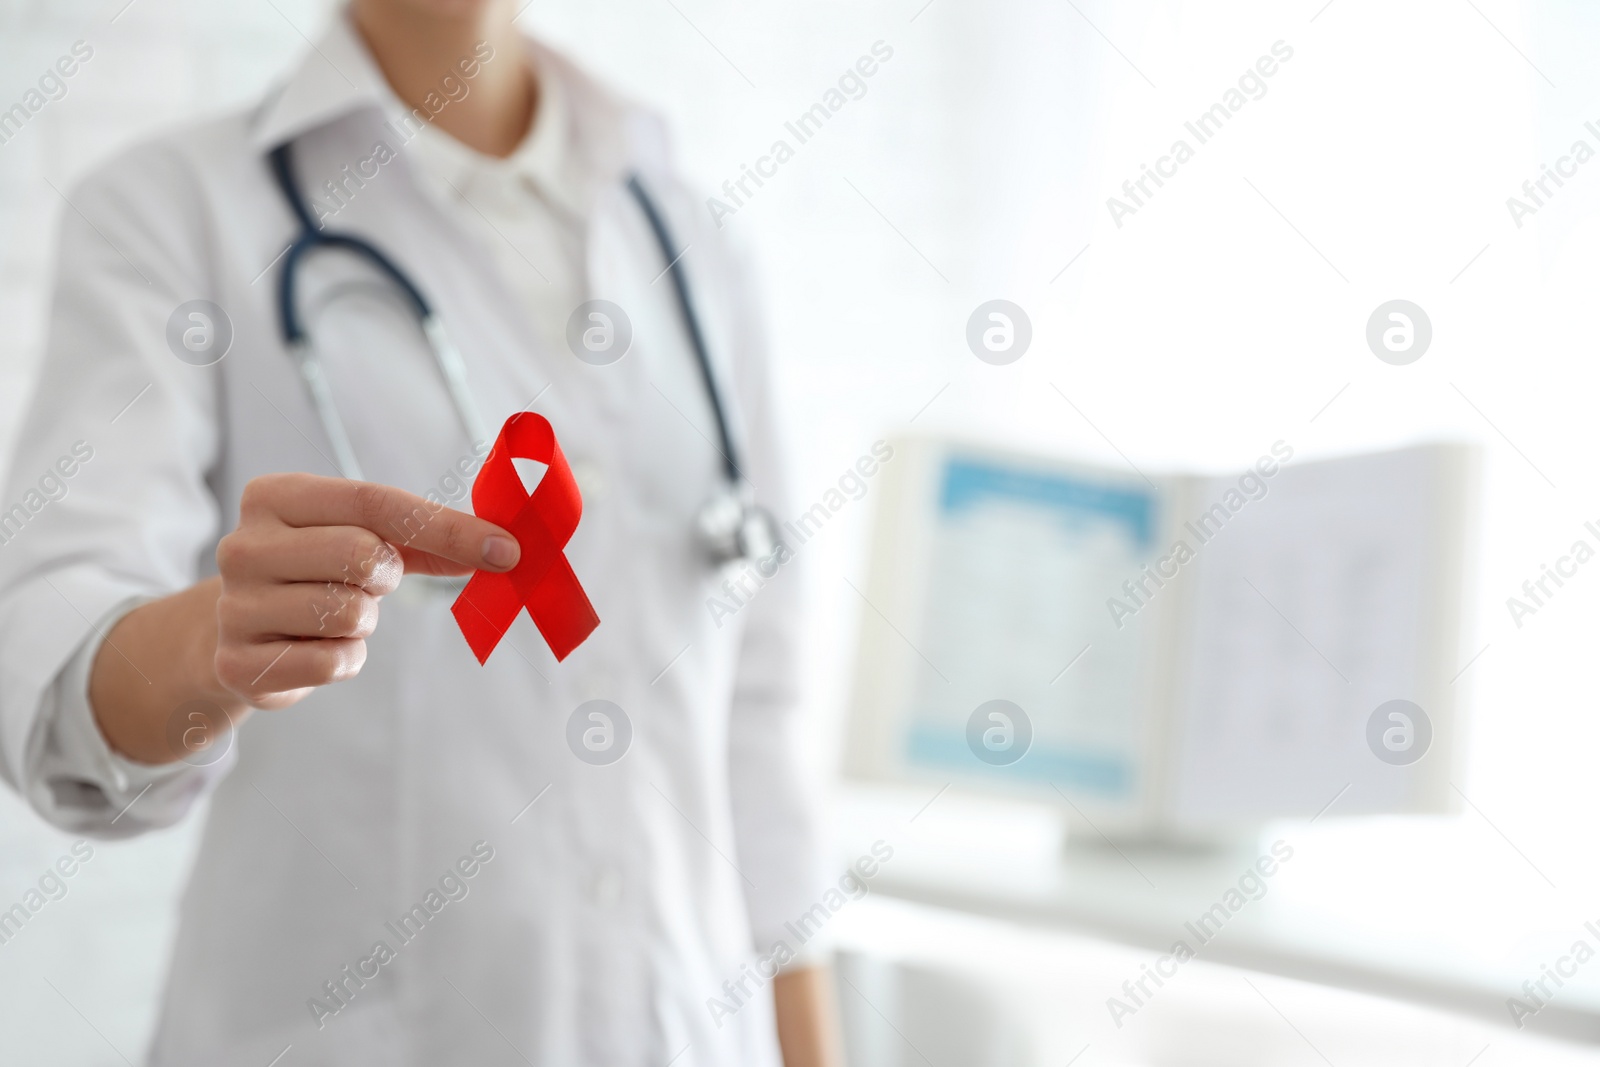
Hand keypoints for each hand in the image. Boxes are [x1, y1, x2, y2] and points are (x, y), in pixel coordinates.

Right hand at [213, 473, 518, 708]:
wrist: (236, 631)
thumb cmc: (315, 570)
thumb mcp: (363, 536)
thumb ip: (428, 537)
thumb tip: (501, 548)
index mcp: (273, 496)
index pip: (375, 502)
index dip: (448, 528)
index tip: (506, 549)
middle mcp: (243, 546)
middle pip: (362, 556)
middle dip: (384, 576)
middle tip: (366, 582)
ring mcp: (234, 606)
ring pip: (350, 613)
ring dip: (362, 622)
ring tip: (332, 614)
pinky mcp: (238, 663)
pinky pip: (333, 661)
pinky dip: (345, 659)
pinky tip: (316, 648)